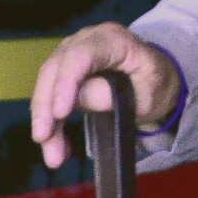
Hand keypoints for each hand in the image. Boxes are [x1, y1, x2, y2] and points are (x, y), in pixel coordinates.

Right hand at [31, 22, 181, 168]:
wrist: (154, 78)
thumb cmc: (154, 84)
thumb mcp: (145, 95)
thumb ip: (112, 96)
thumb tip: (77, 100)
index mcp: (111, 40)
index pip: (79, 56)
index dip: (65, 83)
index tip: (59, 113)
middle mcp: (86, 40)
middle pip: (55, 68)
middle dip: (45, 106)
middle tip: (43, 138)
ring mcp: (73, 53)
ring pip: (47, 84)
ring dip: (45, 120)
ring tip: (53, 157)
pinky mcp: (66, 71)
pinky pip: (51, 95)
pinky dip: (51, 123)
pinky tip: (56, 147)